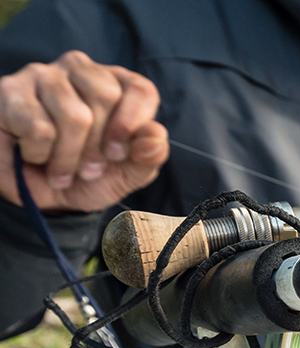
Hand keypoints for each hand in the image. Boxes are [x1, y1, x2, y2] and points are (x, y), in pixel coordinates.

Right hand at [0, 50, 167, 212]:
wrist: (41, 197)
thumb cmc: (88, 178)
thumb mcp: (127, 174)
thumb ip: (150, 156)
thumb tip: (156, 135)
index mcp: (116, 84)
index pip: (140, 89)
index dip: (133, 125)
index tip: (118, 155)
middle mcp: (80, 70)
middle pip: (105, 96)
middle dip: (99, 146)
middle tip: (88, 169)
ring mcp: (43, 75)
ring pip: (73, 115)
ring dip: (69, 158)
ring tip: (62, 170)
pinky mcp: (10, 90)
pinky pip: (38, 128)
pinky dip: (39, 154)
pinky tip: (33, 154)